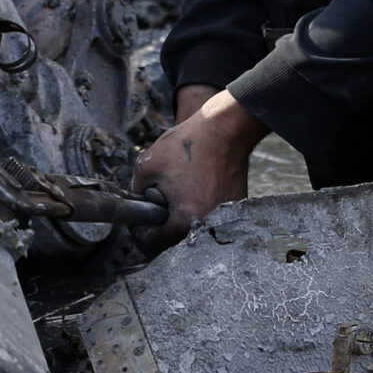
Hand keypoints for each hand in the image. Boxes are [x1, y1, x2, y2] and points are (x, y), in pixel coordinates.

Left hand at [131, 87, 268, 249]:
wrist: (225, 129)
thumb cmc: (188, 145)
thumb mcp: (147, 165)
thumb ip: (136, 191)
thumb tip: (136, 204)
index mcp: (185, 220)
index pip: (155, 243)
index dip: (140, 232)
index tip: (139, 221)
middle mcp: (209, 224)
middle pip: (176, 239)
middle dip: (162, 225)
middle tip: (156, 205)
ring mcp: (226, 216)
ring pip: (194, 227)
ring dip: (182, 216)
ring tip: (177, 193)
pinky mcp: (237, 206)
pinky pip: (212, 215)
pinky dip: (201, 207)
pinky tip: (196, 188)